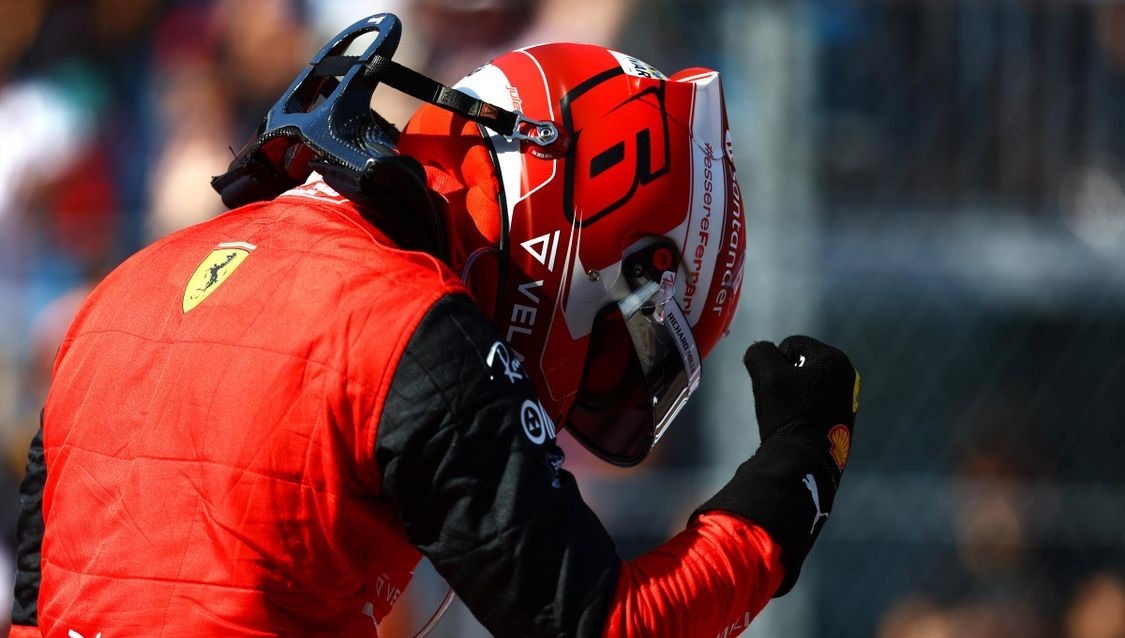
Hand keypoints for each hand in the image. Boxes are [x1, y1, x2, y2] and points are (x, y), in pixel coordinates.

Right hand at [694, 335, 859, 595]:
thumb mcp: (767, 374)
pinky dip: (799, 412)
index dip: (773, 362)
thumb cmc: (787, 415)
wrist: (804, 463)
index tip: (771, 385)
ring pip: (805, 387)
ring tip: (783, 415)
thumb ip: (760, 351)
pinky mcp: (841, 424)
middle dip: (783, 378)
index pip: (792, 345)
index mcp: (836, 360)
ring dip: (790, 396)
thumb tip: (761, 352)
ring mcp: (847, 403)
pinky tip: (794, 428)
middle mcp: (848, 378)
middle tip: (776, 400)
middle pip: (800, 365)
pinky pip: (812, 406)